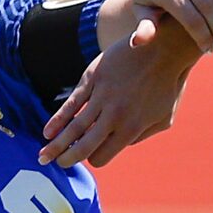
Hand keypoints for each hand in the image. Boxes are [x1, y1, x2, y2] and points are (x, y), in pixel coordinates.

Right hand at [38, 11, 200, 167]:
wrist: (164, 48)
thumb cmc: (168, 85)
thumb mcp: (164, 117)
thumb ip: (142, 135)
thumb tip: (122, 145)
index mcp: (132, 128)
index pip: (102, 155)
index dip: (93, 159)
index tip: (86, 157)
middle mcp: (115, 116)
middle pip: (84, 146)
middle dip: (67, 158)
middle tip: (55, 164)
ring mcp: (102, 97)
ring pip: (73, 128)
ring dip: (56, 145)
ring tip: (43, 156)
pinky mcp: (92, 79)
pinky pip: (71, 104)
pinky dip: (57, 120)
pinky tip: (48, 132)